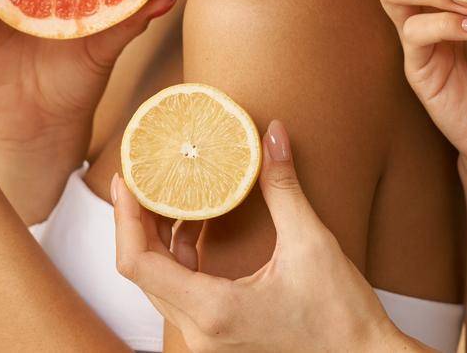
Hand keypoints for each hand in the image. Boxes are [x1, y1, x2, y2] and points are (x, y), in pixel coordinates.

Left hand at [111, 121, 427, 352]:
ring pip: (160, 286)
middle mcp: (200, 334)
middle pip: (142, 273)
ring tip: (170, 195)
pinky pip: (182, 296)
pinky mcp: (219, 341)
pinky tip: (196, 228)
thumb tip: (271, 134)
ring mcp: (208, 343)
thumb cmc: (342, 316)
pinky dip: (180, 260)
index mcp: (213, 311)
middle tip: (142, 176)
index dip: (124, 217)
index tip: (125, 179)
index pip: (137, 263)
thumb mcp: (311, 243)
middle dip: (136, 222)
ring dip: (158, 240)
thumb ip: (283, 187)